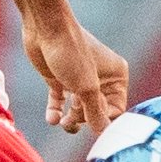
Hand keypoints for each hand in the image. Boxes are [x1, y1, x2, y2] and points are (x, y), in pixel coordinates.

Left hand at [23, 19, 127, 134]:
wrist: (44, 27)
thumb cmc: (71, 53)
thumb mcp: (86, 88)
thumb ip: (95, 113)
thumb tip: (103, 134)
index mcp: (116, 76)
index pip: (116, 110)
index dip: (104, 120)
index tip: (91, 126)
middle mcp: (100, 78)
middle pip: (96, 111)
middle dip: (83, 120)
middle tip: (70, 122)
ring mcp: (78, 78)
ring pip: (78, 109)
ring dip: (70, 120)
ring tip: (61, 122)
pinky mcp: (58, 78)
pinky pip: (60, 101)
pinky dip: (55, 111)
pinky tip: (52, 118)